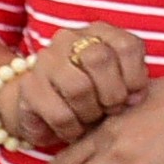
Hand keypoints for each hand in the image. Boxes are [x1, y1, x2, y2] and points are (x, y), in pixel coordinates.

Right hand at [0, 22, 150, 153]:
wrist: (42, 108)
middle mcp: (68, 39)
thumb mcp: (119, 83)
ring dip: (91, 112)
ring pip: (78, 87)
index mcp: (97, 32)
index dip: (135, 77)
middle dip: (112, 94)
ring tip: (90, 119)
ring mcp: (44, 61)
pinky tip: (74, 130)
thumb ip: (133, 84)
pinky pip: (59, 114)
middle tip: (111, 110)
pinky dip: (72, 129)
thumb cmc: (91, 95)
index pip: (126, 46)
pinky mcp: (29, 88)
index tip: (132, 96)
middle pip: (99, 59)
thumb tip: (135, 97)